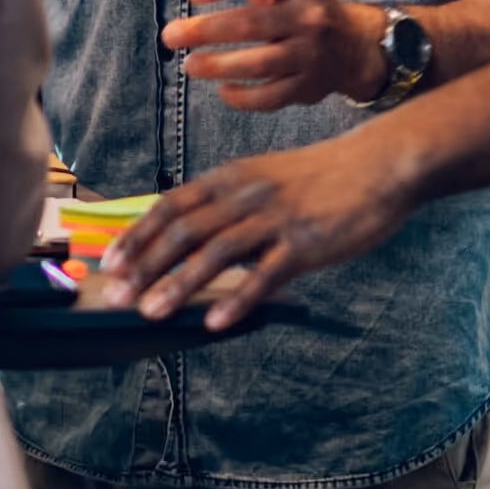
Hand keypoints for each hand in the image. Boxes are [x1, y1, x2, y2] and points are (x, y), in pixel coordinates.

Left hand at [102, 132, 429, 328]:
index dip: (138, 235)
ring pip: (216, 254)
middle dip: (144, 266)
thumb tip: (187, 237)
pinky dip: (237, 299)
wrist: (379, 165)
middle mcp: (245, 195)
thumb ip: (227, 204)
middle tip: (115, 296)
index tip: (110, 263)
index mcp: (231, 178)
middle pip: (183, 232)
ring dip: (178, 285)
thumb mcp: (264, 179)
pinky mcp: (305, 244)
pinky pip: (265, 276)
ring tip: (150, 313)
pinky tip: (214, 323)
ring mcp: (275, 219)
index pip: (171, 206)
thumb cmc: (320, 177)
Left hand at [163, 0, 388, 110]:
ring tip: (188, 64)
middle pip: (253, 24)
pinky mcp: (309, 87)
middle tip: (169, 35)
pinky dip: (245, 98)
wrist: (352, 45)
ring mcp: (312, 54)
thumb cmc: (299, 2)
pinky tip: (222, 89)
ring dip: (219, 66)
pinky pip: (272, 97)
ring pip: (261, 63)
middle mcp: (312, 17)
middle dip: (206, 30)